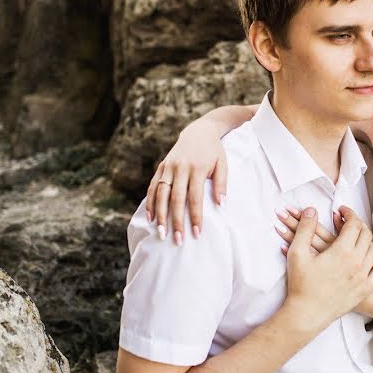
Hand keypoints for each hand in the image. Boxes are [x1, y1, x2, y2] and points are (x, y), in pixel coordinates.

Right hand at [145, 120, 227, 244]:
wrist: (199, 132)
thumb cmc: (214, 152)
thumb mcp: (223, 164)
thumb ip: (221, 183)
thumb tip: (221, 204)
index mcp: (198, 168)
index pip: (195, 197)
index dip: (195, 216)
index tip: (197, 234)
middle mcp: (180, 168)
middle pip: (176, 198)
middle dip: (176, 221)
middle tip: (177, 240)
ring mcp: (168, 167)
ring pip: (161, 194)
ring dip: (160, 215)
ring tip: (161, 233)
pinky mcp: (161, 167)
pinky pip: (153, 187)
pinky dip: (150, 202)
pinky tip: (150, 218)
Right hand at [282, 207, 372, 331]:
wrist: (307, 313)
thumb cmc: (301, 284)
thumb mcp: (297, 253)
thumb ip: (305, 228)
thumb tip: (311, 210)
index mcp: (342, 251)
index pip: (354, 224)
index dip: (349, 213)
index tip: (342, 210)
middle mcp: (357, 262)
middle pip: (366, 234)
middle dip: (357, 224)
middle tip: (348, 222)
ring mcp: (363, 277)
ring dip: (365, 240)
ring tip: (354, 238)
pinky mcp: (365, 289)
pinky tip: (364, 259)